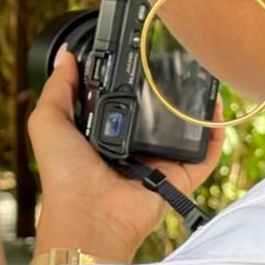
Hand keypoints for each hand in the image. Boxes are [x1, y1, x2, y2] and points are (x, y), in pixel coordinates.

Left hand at [28, 50, 223, 263]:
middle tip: (176, 59)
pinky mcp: (179, 177)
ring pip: (185, 127)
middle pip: (157, 109)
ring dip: (195, 104)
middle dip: (167, 85)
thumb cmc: (64, 174)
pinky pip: (204, 153)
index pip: (122, 95)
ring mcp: (158, 160)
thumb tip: (65, 55)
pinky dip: (214, 133)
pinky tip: (216, 109)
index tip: (140, 48)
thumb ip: (58, 88)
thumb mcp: (48, 122)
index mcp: (103, 130)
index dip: (130, 73)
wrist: (88, 216)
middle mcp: (132, 143)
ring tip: (202, 76)